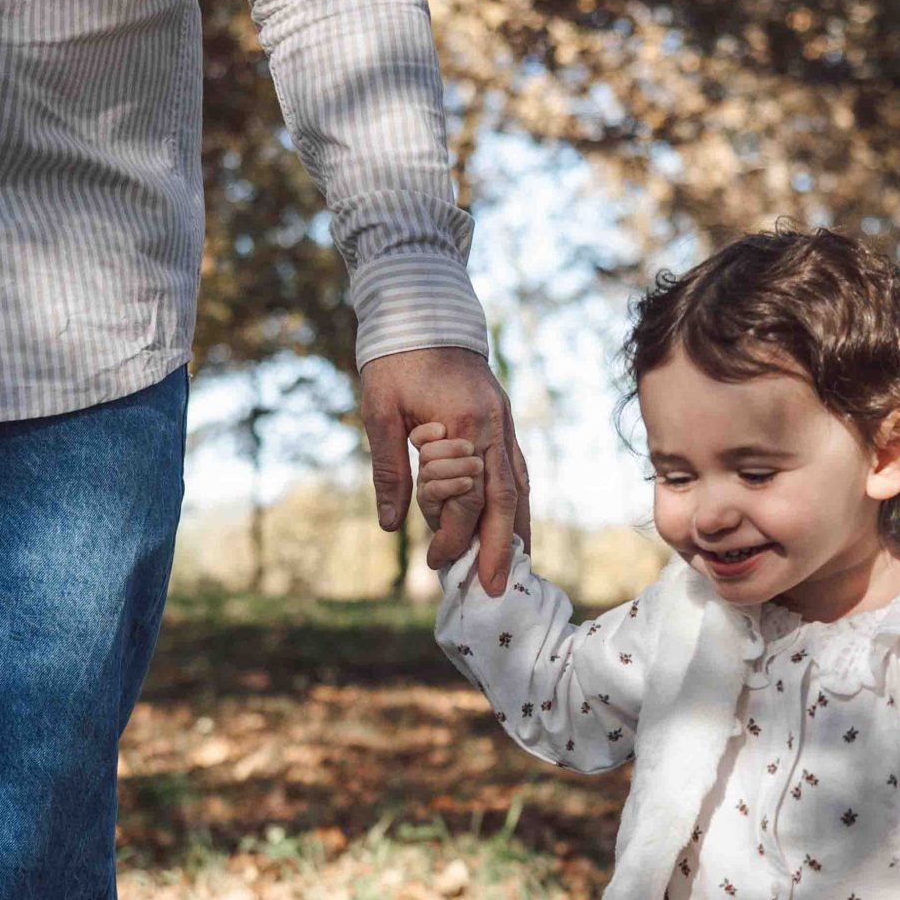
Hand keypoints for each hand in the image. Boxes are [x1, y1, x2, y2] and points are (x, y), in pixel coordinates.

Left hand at [358, 346, 528, 595]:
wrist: (422, 310)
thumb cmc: (395, 359)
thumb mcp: (380, 411)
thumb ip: (389, 468)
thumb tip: (391, 525)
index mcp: (464, 424)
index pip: (464, 496)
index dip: (450, 533)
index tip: (435, 562)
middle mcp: (494, 427)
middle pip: (504, 500)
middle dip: (500, 548)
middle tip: (493, 588)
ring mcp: (505, 424)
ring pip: (519, 487)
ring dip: (517, 531)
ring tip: (514, 567)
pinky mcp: (504, 421)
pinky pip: (518, 470)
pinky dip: (518, 503)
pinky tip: (516, 525)